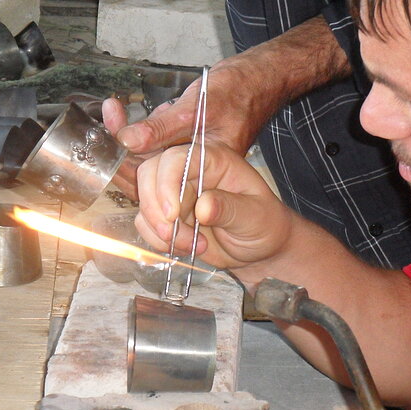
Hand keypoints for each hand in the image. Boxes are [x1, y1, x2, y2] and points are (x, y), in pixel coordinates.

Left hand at [102, 59, 273, 198]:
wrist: (259, 80)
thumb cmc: (239, 93)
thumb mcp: (196, 110)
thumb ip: (161, 128)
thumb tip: (127, 141)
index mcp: (205, 171)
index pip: (159, 180)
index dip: (131, 166)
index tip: (112, 143)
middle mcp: (196, 170)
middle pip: (149, 172)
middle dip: (124, 149)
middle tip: (107, 125)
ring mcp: (189, 157)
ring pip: (149, 157)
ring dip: (128, 135)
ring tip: (114, 111)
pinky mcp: (185, 144)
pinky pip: (156, 143)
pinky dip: (140, 128)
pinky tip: (125, 111)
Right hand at [134, 142, 293, 279]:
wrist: (260, 251)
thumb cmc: (265, 226)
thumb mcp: (255, 217)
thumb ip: (231, 209)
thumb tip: (203, 207)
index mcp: (214, 161)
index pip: (177, 158)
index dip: (166, 183)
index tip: (172, 214)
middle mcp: (191, 172)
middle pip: (150, 174)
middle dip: (155, 208)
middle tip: (173, 235)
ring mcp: (177, 194)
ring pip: (145, 201)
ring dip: (160, 230)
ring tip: (192, 245)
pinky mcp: (168, 216)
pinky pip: (145, 223)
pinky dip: (157, 240)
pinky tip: (185, 248)